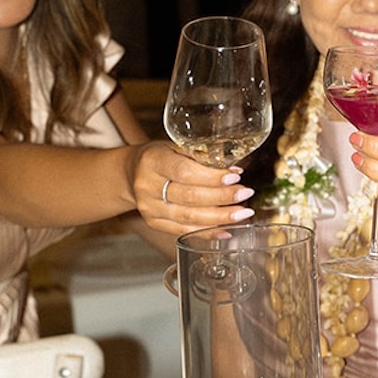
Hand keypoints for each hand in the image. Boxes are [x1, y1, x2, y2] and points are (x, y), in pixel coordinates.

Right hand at [131, 141, 254, 235]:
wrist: (131, 173)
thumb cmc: (159, 156)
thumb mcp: (174, 146)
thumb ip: (200, 155)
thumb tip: (234, 167)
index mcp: (152, 160)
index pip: (185, 171)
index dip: (212, 176)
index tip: (235, 176)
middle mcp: (147, 186)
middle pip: (190, 196)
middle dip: (222, 197)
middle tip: (245, 193)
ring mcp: (149, 208)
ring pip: (189, 217)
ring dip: (220, 217)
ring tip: (243, 213)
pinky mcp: (154, 223)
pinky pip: (184, 230)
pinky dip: (208, 232)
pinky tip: (226, 229)